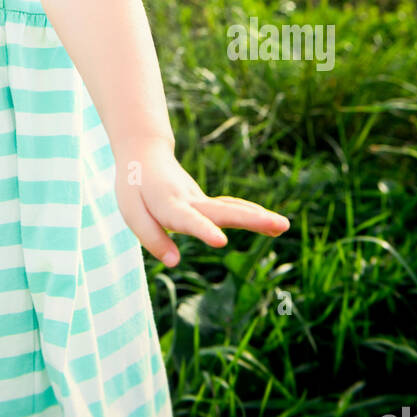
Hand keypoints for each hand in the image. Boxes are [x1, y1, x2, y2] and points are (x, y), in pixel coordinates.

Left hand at [113, 136, 289, 266]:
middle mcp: (190, 201)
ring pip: (232, 208)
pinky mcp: (205, 203)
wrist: (145, 154)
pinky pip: (231, 208)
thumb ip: (153, 239)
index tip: (222, 241)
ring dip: (258, 217)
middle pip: (223, 211)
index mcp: (169, 204)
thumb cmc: (135, 187)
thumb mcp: (132, 213)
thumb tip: (174, 262)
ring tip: (284, 226)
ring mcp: (200, 200)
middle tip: (281, 224)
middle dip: (251, 220)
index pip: (188, 220)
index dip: (203, 230)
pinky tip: (272, 225)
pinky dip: (251, 214)